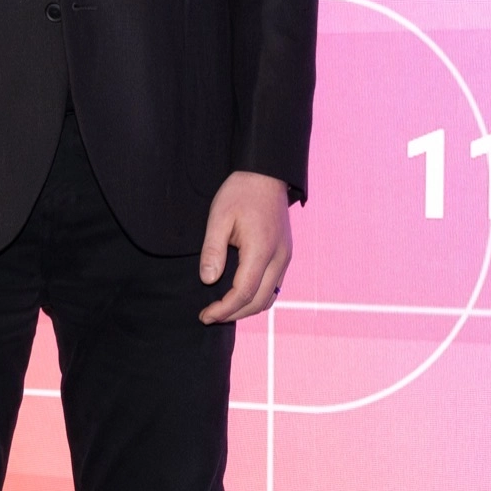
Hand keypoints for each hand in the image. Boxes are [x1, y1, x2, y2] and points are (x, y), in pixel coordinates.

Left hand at [196, 172, 293, 322]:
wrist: (266, 174)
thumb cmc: (240, 193)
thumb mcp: (219, 217)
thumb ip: (213, 251)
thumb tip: (209, 281)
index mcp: (261, 250)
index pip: (244, 293)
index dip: (224, 309)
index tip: (205, 315)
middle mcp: (279, 258)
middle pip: (259, 301)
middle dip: (234, 314)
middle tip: (210, 316)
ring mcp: (285, 258)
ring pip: (270, 297)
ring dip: (246, 309)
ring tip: (223, 309)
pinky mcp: (285, 255)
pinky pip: (274, 286)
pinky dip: (257, 298)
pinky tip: (239, 295)